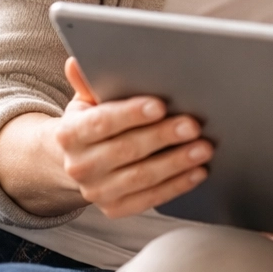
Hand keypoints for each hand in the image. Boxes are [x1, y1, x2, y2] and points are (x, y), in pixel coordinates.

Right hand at [51, 57, 212, 218]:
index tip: (159, 105)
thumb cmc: (91, 123)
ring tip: (203, 148)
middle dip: (163, 136)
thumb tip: (77, 61)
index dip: (130, 114)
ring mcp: (96, 191)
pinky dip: (176, 185)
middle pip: (126, 150)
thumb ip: (88, 81)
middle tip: (193, 125)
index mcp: (69, 134)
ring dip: (176, 162)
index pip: (101, 122)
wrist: (78, 160)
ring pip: (141, 177)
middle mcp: (79, 166)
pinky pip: (149, 199)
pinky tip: (197, 172)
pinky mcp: (114, 209)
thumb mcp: (87, 99)